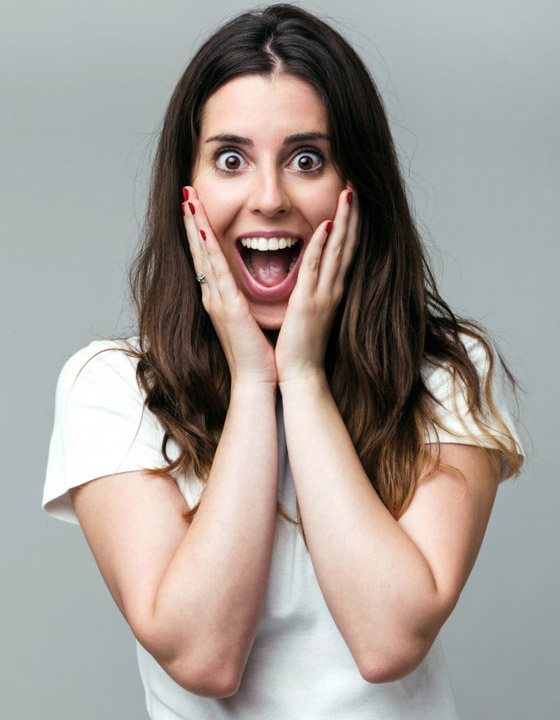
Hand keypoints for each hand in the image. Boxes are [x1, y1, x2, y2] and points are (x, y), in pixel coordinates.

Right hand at [182, 186, 277, 389]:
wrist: (257, 379)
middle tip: (185, 192)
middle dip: (191, 220)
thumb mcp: (249, 319)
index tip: (195, 207)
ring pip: (203, 254)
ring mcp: (216, 300)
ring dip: (194, 225)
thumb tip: (248, 284)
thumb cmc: (258, 352)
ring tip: (188, 199)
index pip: (206, 257)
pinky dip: (208, 247)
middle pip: (198, 250)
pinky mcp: (227, 307)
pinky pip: (216, 270)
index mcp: (219, 298)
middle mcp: (212, 296)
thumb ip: (245, 299)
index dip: (198, 231)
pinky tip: (202, 227)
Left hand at [275, 183, 358, 386]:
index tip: (352, 201)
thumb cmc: (302, 346)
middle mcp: (333, 289)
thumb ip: (312, 292)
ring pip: (337, 250)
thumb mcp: (310, 312)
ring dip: (344, 221)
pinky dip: (322, 245)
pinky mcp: (309, 302)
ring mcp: (324, 294)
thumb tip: (309, 277)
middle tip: (356, 186)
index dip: (350, 225)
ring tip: (349, 193)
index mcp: (332, 291)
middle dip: (353, 215)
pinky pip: (317, 267)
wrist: (301, 374)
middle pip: (348, 244)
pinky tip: (326, 224)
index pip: (344, 251)